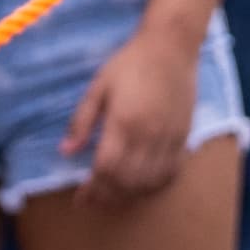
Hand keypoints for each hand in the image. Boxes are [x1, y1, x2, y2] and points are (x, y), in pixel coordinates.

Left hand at [59, 24, 200, 198]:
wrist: (171, 48)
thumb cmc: (128, 64)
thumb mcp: (97, 88)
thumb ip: (81, 122)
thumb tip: (65, 152)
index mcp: (124, 122)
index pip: (107, 168)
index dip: (93, 188)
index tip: (80, 198)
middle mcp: (149, 135)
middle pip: (127, 180)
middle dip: (107, 196)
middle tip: (92, 201)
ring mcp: (170, 138)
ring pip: (150, 181)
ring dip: (130, 195)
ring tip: (112, 197)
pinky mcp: (184, 137)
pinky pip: (171, 172)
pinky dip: (154, 186)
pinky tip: (140, 187)